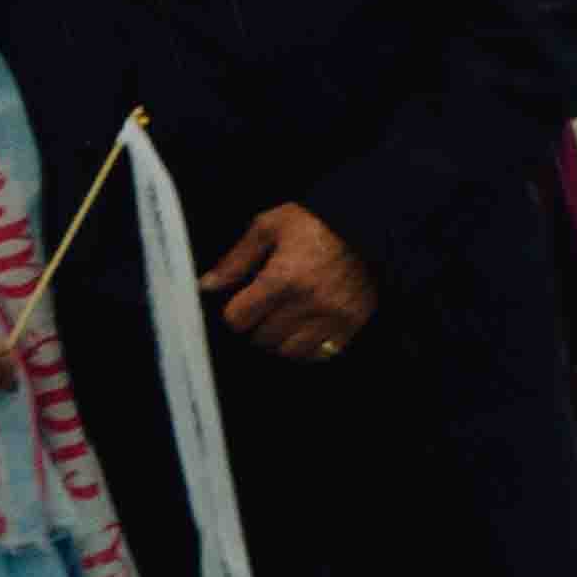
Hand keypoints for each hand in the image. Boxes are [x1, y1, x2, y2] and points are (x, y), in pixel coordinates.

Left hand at [202, 205, 381, 366]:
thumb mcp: (269, 227)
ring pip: (289, 351)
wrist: (369, 224)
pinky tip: (307, 329)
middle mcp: (308, 303)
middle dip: (259, 323)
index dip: (236, 311)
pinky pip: (320, 354)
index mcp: (283, 278)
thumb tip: (207, 285)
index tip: (244, 302)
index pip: (238, 319)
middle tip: (267, 307)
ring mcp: (333, 317)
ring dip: (282, 339)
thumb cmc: (317, 222)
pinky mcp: (352, 324)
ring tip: (287, 319)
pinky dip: (309, 347)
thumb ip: (236, 259)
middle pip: (261, 338)